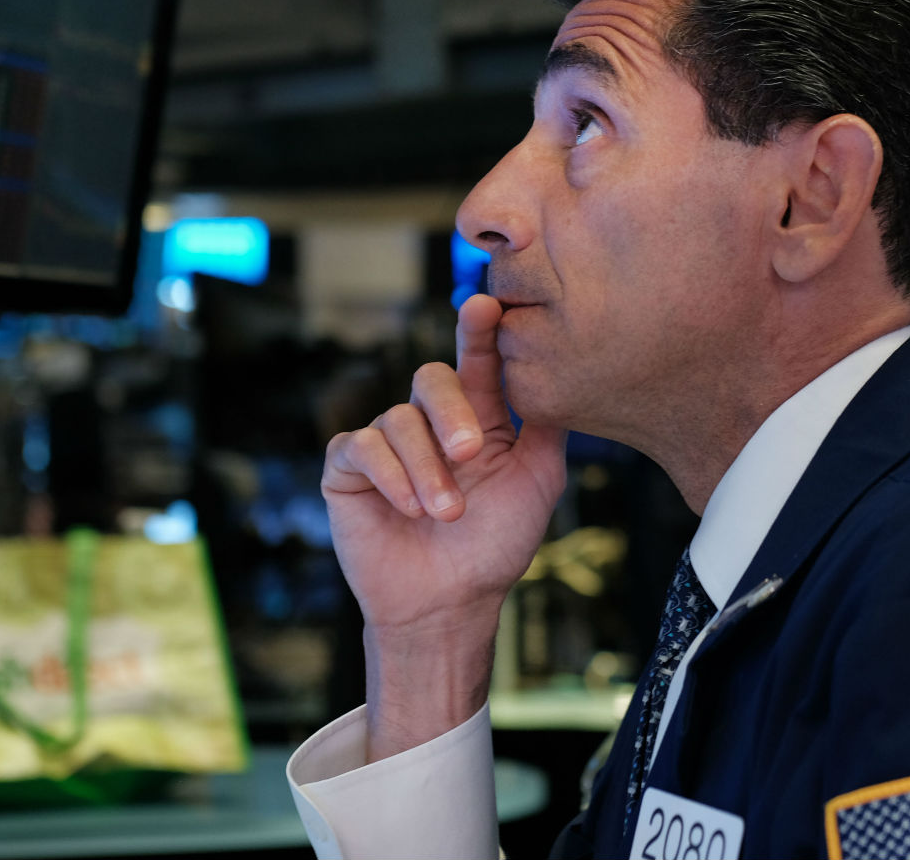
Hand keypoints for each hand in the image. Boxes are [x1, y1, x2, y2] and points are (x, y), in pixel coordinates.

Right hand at [321, 294, 567, 755]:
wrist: (450, 604)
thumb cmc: (495, 547)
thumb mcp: (537, 483)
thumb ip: (548, 429)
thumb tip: (561, 375)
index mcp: (477, 418)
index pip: (478, 362)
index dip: (481, 332)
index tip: (488, 305)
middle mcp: (430, 422)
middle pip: (432, 377)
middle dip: (452, 411)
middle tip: (470, 452)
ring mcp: (387, 443)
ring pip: (399, 420)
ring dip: (427, 469)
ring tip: (446, 514)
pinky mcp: (348, 468)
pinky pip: (361, 447)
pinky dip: (389, 474)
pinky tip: (410, 508)